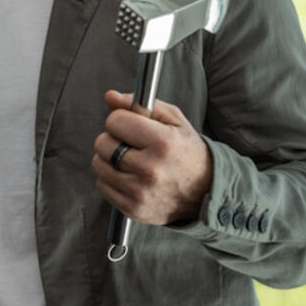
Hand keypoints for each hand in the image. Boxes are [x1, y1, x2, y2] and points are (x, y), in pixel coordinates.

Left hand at [94, 90, 211, 225]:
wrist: (207, 192)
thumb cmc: (186, 151)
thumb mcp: (174, 121)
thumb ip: (139, 105)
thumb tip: (110, 96)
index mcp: (162, 142)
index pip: (115, 121)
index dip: (122, 120)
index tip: (132, 126)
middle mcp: (150, 169)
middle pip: (102, 143)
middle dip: (114, 139)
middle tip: (132, 144)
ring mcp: (140, 192)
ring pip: (98, 164)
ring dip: (109, 160)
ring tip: (131, 160)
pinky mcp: (132, 208)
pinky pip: (102, 185)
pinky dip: (111, 179)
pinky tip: (130, 177)